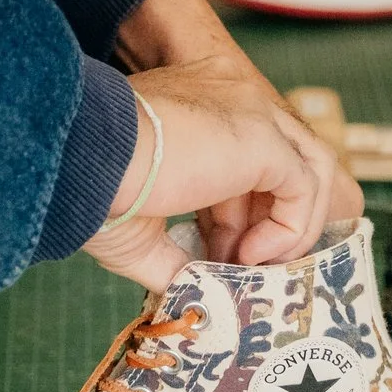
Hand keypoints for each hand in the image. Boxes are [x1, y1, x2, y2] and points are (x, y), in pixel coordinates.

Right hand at [109, 0, 358, 268]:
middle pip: (281, 162)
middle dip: (266, 223)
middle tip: (237, 269)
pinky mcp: (263, 136)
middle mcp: (228, 96)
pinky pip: (305, 185)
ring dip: (289, 228)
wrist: (83, 163)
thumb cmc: (94, 191)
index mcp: (194, 106)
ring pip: (307, 168)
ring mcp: (250, 110)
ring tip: (252, 268)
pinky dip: (291, 229)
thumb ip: (176, 258)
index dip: (235, 217)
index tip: (214, 258)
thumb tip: (198, 295)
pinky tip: (252, 255)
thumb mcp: (140, 230)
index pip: (241, 157)